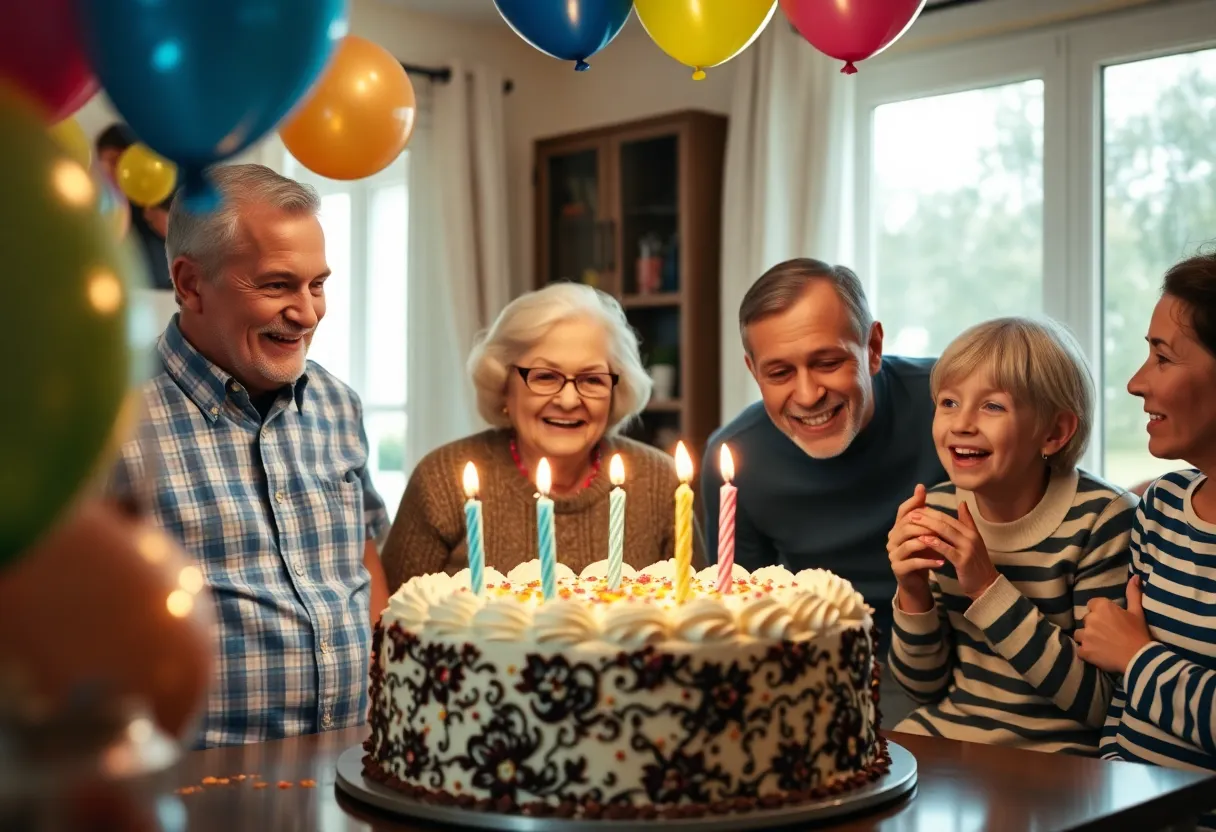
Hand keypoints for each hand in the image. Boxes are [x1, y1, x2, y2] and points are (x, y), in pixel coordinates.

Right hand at [887, 484, 943, 612]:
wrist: (916, 581)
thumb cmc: (922, 555)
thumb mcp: (925, 533)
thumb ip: (923, 514)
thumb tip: (921, 487)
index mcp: (897, 529)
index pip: (902, 511)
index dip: (912, 501)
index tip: (923, 489)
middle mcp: (891, 539)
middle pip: (906, 526)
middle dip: (926, 525)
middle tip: (943, 526)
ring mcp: (893, 554)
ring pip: (909, 543)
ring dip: (928, 542)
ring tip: (944, 543)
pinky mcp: (898, 568)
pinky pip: (913, 562)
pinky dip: (929, 561)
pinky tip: (942, 562)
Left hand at [911, 502, 999, 600]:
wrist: (986, 584)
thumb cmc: (975, 563)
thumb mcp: (973, 540)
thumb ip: (967, 522)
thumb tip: (962, 503)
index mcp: (970, 531)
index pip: (948, 517)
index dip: (932, 512)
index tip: (917, 508)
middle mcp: (970, 537)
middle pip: (945, 521)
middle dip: (927, 516)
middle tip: (911, 513)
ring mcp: (967, 548)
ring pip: (945, 532)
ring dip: (927, 525)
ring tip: (912, 522)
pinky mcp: (963, 560)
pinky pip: (946, 549)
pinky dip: (934, 543)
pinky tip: (922, 539)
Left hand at [1076, 575, 1152, 672]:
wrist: (1140, 658)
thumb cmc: (1138, 633)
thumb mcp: (1137, 612)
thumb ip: (1133, 593)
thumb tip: (1135, 577)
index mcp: (1102, 607)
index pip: (1092, 604)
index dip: (1099, 612)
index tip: (1109, 620)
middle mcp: (1090, 619)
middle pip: (1086, 619)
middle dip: (1093, 625)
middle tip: (1107, 633)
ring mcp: (1085, 635)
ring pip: (1080, 634)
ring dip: (1087, 638)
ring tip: (1100, 644)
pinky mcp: (1084, 650)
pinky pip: (1079, 650)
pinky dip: (1086, 652)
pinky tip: (1096, 654)